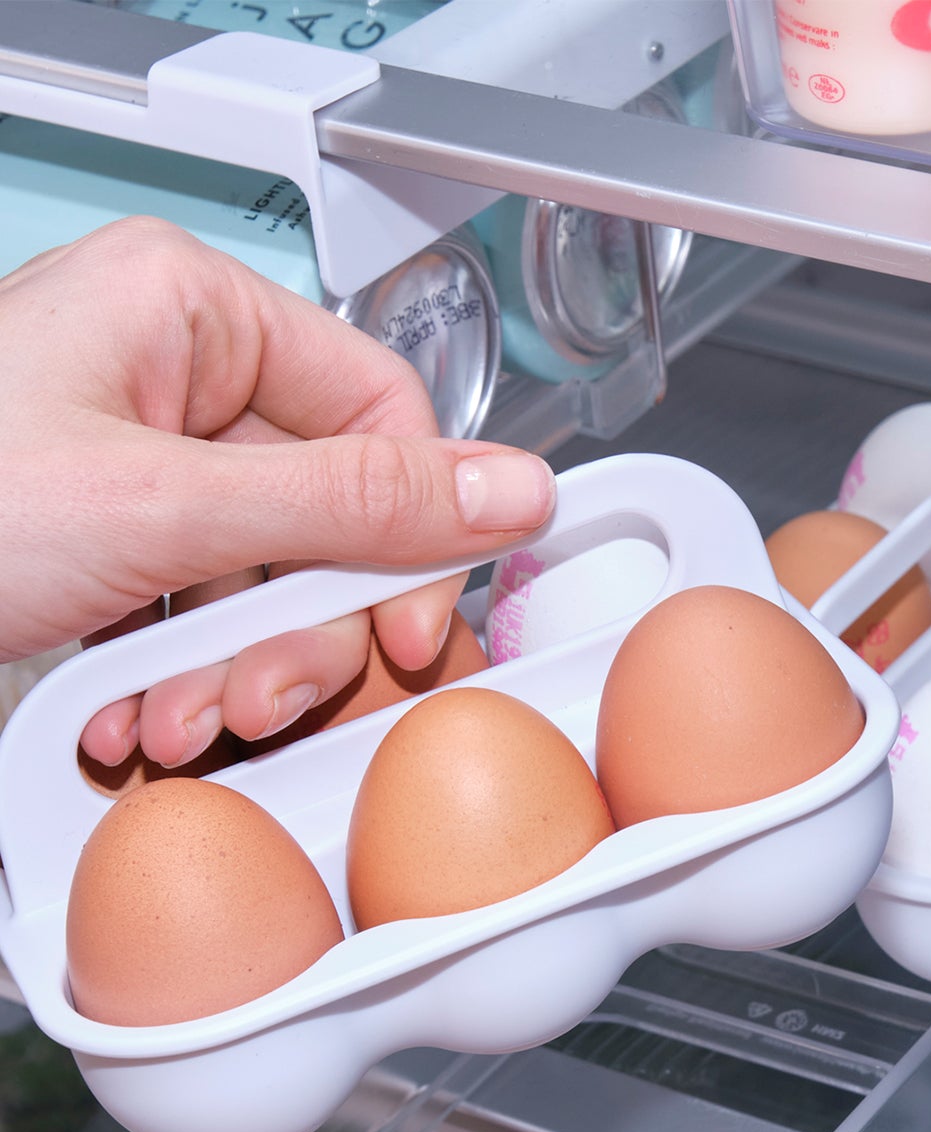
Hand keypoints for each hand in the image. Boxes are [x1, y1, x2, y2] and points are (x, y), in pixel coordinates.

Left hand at [0, 216, 553, 768]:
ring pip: (273, 583)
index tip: (409, 630)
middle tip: (256, 691)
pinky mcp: (117, 551)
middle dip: (297, 630)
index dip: (411, 536)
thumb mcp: (162, 509)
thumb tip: (511, 488)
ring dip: (235, 675)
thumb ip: (354, 505)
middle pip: (333, 518)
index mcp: (193, 311)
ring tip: (170, 718)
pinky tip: (133, 717)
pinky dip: (184, 684)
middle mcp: (175, 380)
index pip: (383, 415)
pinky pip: (207, 619)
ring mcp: (144, 472)